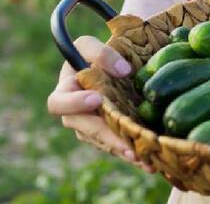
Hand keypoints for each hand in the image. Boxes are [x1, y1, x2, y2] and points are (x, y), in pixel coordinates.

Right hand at [45, 34, 155, 172]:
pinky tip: (150, 163)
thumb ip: (101, 53)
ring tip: (144, 159)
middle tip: (128, 145)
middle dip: (107, 138)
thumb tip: (123, 71)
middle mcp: (74, 115)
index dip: (74, 103)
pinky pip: (116, 147)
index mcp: (65, 92)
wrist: (105, 70)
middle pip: (86, 131)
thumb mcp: (89, 45)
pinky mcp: (106, 136)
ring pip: (104, 143)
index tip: (96, 99)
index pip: (59, 103)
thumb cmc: (91, 55)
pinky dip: (132, 155)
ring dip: (123, 151)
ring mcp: (90, 128)